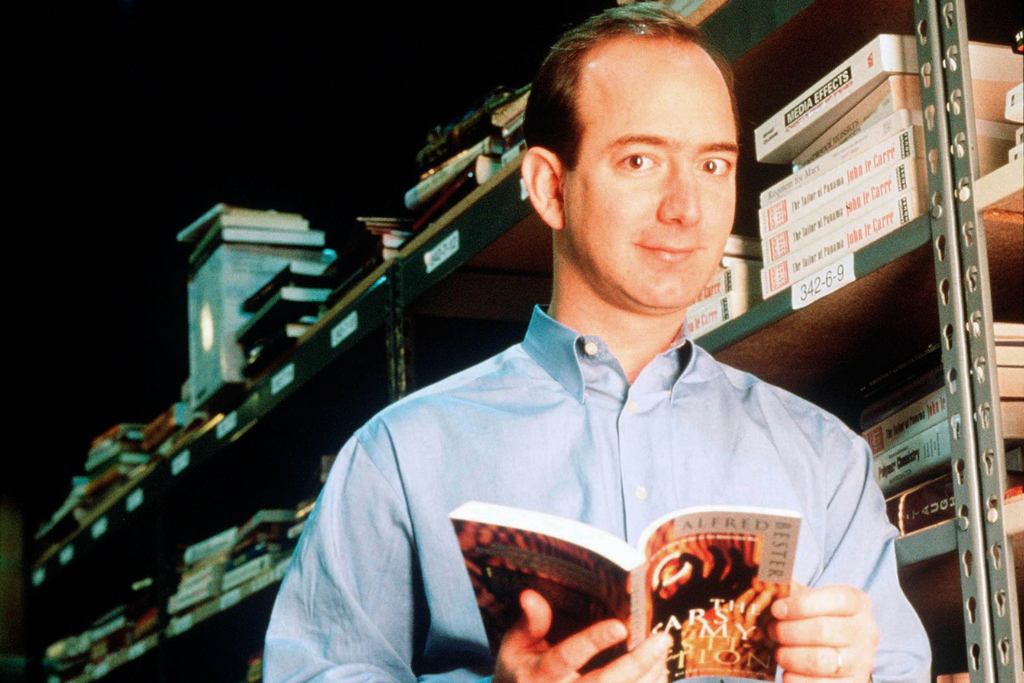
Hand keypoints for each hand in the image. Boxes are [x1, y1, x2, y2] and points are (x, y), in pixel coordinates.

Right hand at [494, 590, 670, 682]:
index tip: (620, 626)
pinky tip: (658, 671)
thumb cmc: (520, 673)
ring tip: (662, 649)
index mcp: (539, 675)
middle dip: (637, 662)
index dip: (593, 643)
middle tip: (662, 638)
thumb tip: (530, 595)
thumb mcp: (515, 648)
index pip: (566, 658)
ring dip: (649, 676)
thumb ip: (529, 623)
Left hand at [769, 583, 878, 682]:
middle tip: (772, 632)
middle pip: (823, 630)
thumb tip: (765, 583)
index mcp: (857, 603)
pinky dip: (795, 679)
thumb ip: (792, 591)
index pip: (836, 600)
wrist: (842, 652)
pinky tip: (787, 672)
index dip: (801, 605)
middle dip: (788, 631)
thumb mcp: (812, 600)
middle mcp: (866, 632)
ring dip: (790, 657)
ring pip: (820, 661)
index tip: (777, 609)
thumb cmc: (821, 619)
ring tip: (779, 653)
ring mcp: (863, 662)